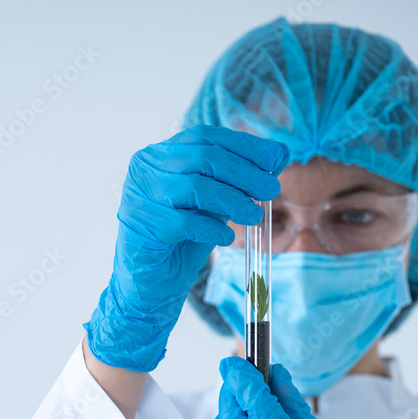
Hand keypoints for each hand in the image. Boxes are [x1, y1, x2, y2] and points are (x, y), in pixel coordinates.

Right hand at [84, 126, 288, 371]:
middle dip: (244, 173)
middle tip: (271, 190)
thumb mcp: (215, 202)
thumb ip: (239, 178)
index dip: (244, 146)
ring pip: (194, 187)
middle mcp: (145, 167)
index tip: (276, 159)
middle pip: (203, 157)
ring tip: (253, 216)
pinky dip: (211, 228)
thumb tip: (279, 153)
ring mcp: (138, 194)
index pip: (206, 137)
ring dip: (232, 200)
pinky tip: (226, 237)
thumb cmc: (182, 238)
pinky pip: (183, 222)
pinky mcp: (139, 224)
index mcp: (162, 153)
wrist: (151, 282)